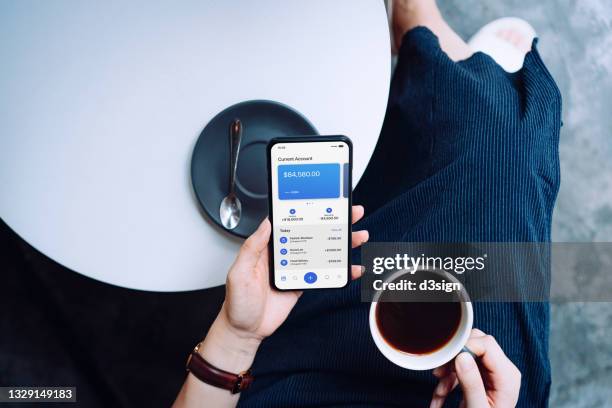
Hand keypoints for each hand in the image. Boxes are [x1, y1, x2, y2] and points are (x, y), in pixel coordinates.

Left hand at [198, 206, 368, 373]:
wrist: (245, 331)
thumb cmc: (237, 302)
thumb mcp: (239, 272)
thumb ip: (252, 247)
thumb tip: (266, 224)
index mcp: (268, 248)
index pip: (291, 223)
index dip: (308, 212)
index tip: (324, 203)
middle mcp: (284, 255)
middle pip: (313, 233)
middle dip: (334, 223)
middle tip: (352, 214)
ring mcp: (295, 269)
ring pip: (322, 251)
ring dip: (341, 244)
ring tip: (358, 237)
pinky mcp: (303, 283)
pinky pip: (324, 273)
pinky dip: (340, 270)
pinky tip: (352, 267)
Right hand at [430, 329, 521, 407]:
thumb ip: (471, 383)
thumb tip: (461, 356)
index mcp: (507, 376)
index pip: (487, 344)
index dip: (465, 346)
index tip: (446, 358)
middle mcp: (502, 371)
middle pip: (476, 345)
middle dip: (454, 358)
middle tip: (440, 372)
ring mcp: (492, 374)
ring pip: (465, 356)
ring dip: (448, 373)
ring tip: (438, 391)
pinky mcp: (481, 379)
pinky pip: (461, 370)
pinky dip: (447, 383)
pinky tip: (438, 399)